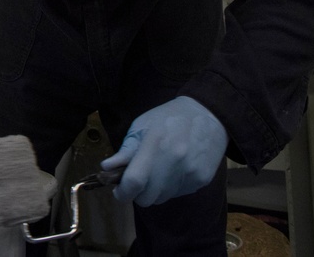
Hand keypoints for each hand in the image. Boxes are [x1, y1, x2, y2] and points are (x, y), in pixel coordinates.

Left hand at [101, 96, 226, 206]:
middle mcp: (174, 162)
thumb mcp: (141, 126)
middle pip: (147, 198)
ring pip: (162, 198)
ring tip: (156, 170)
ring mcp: (190, 173)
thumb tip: (106, 168)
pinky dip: (170, 187)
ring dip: (154, 190)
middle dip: (137, 193)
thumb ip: (125, 150)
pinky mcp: (202, 180)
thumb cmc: (168, 118)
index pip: (135, 181)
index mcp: (155, 144)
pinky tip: (173, 169)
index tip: (118, 191)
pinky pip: (177, 194)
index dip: (123, 192)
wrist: (207, 115)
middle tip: (137, 179)